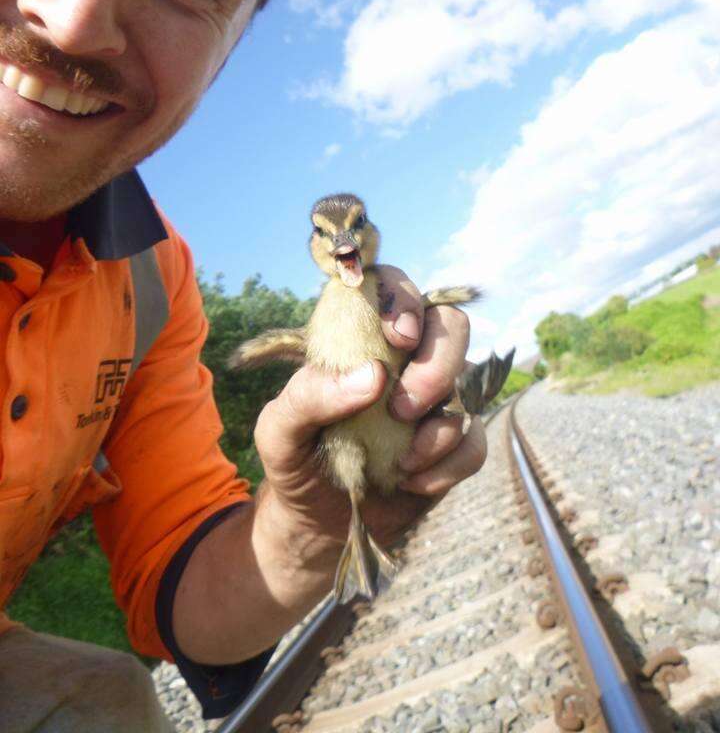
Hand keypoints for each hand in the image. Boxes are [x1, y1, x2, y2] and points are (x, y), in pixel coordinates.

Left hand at [253, 265, 485, 550]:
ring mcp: (435, 399)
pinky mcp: (454, 443)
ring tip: (401, 460)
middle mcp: (406, 359)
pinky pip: (474, 440)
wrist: (316, 522)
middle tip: (401, 407)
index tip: (397, 337)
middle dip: (436, 364)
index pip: (394, 287)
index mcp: (361, 338)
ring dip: (439, 425)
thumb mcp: (279, 429)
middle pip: (451, 325)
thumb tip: (374, 376)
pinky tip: (410, 481)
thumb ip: (309, 395)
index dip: (404, 299)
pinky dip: (447, 464)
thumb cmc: (296, 457)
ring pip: (471, 381)